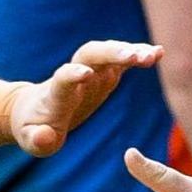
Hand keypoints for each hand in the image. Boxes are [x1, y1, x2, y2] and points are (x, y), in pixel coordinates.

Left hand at [7, 40, 160, 155]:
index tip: (85, 73)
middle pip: (90, 55)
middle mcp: (75, 77)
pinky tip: (159, 52)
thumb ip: (38, 139)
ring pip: (108, 54)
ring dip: (129, 51)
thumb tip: (45, 137)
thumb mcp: (31, 140)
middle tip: (133, 56)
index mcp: (56, 93)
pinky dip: (138, 54)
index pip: (63, 78)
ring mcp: (91, 73)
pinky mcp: (104, 74)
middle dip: (111, 53)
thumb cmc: (34, 128)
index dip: (72, 74)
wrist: (34, 109)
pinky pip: (122, 61)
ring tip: (153, 55)